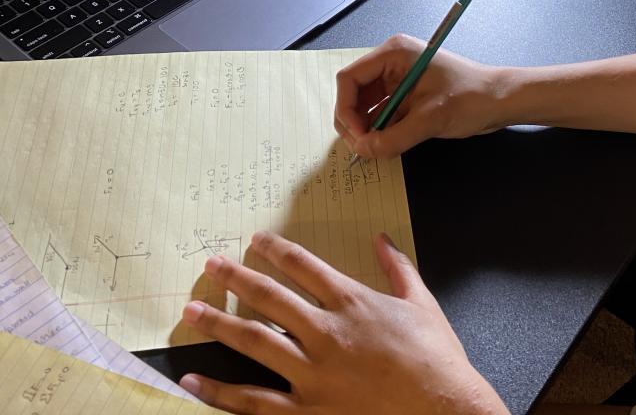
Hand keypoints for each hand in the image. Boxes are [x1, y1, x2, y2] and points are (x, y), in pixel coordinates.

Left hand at [179, 230, 507, 414]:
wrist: (443, 410)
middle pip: (270, 298)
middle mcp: (325, 332)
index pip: (304, 266)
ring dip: (219, 324)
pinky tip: (194, 379)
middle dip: (236, 278)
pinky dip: (220, 391)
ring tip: (190, 311)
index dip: (276, 250)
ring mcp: (312, 375)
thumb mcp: (423, 303)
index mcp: (353, 302)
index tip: (254, 240)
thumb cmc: (436, 359)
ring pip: (254, 343)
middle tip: (210, 264)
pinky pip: (254, 402)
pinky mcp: (308, 413)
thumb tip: (382, 239)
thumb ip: (399, 268)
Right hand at [334, 34, 507, 158]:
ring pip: (366, 106)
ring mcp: (398, 80)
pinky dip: (379, 131)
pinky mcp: (406, 97)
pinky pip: (382, 114)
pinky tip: (384, 145)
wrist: (500, 101)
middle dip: (353, 122)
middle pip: (354, 93)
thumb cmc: (471, 98)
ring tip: (374, 149)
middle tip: (363, 149)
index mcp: (394, 53)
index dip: (346, 108)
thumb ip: (394, 137)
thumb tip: (365, 151)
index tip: (357, 136)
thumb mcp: (431, 118)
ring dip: (366, 129)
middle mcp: (391, 63)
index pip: (350, 78)